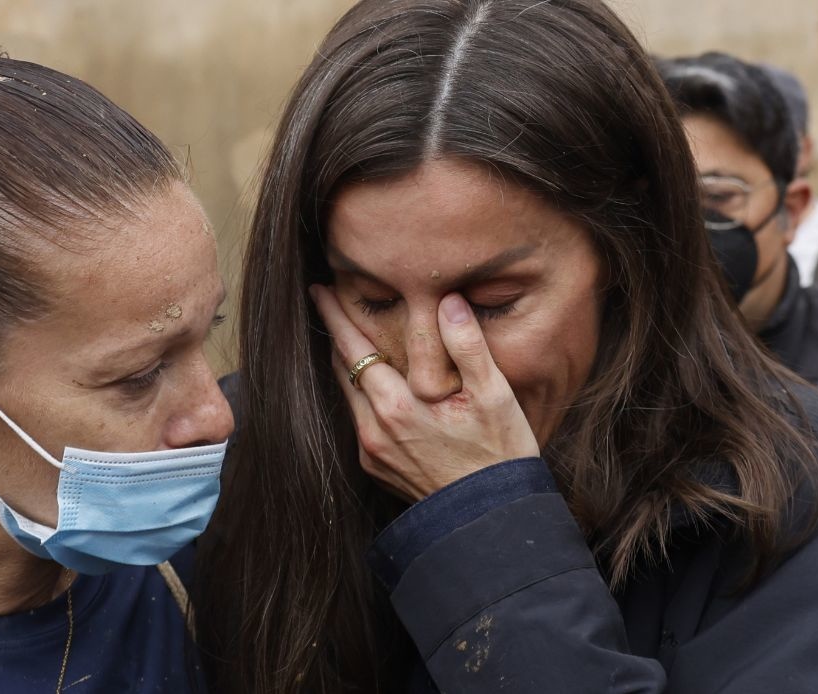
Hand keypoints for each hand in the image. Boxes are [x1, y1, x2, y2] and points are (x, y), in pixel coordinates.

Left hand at [310, 285, 538, 500]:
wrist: (490, 518)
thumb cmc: (498, 455)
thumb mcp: (494, 395)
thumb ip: (467, 345)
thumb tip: (449, 301)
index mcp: (396, 406)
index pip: (353, 348)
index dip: (335, 316)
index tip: (319, 291)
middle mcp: (373, 429)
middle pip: (342, 369)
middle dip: (336, 335)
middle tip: (328, 303)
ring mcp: (371, 452)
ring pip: (348, 396)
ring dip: (347, 365)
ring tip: (349, 338)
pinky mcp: (376, 467)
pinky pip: (358, 421)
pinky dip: (361, 396)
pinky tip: (373, 385)